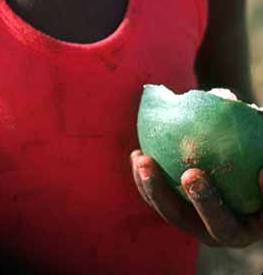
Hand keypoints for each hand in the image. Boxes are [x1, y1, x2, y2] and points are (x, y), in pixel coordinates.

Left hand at [131, 149, 262, 247]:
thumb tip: (262, 174)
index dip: (207, 204)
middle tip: (150, 162)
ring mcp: (193, 220)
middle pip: (183, 220)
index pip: (223, 225)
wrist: (252, 174)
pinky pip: (156, 196)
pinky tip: (137, 154)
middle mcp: (212, 231)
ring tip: (141, 158)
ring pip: (164, 209)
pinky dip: (144, 178)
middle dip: (165, 195)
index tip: (193, 174)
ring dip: (148, 186)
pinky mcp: (177, 207)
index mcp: (239, 230)